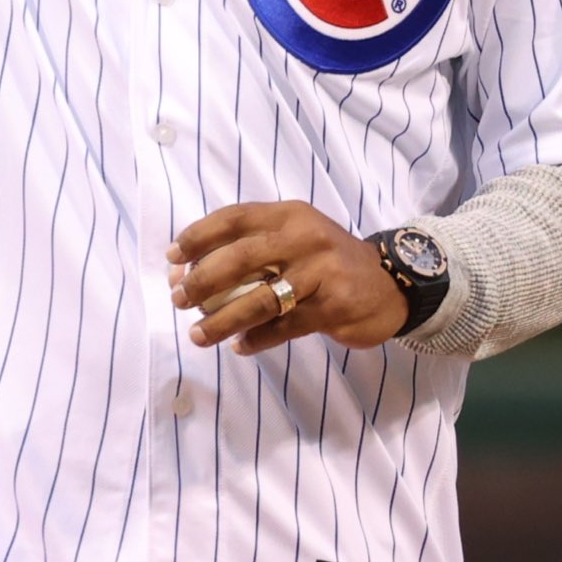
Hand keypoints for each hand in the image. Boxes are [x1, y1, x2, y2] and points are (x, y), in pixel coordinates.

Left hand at [167, 202, 409, 356]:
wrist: (389, 283)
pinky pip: (285, 327)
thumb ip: (251, 248)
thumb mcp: (296, 237)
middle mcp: (305, 237)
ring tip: (199, 334)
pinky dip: (257, 339)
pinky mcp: (334, 307)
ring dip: (223, 319)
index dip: (198, 236)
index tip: (171, 258)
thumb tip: (189, 270)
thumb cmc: (327, 260)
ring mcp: (321, 272)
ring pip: (260, 298)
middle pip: (241, 257)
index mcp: (289, 214)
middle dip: (202, 280)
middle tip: (179, 299)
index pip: (234, 218)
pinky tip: (241, 347)